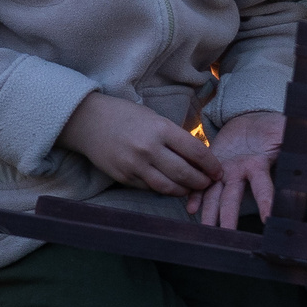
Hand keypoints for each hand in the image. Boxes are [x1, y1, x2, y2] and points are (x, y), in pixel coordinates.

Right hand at [57, 91, 222, 196]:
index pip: (195, 151)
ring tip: (193, 189)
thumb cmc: (125, 115)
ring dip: (185, 190)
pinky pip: (150, 188)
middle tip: (210, 183)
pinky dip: (164, 190)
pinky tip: (172, 188)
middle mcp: (149, 149)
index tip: (218, 171)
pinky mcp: (124, 177)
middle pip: (184, 173)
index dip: (211, 164)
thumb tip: (197, 156)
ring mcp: (135, 165)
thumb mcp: (154, 118)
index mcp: (161, 129)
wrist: (88, 121)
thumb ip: (173, 137)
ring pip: (168, 186)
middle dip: (202, 181)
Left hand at [192, 109, 284, 225]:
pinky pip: (202, 185)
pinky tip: (190, 208)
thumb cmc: (269, 128)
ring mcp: (225, 172)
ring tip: (205, 229)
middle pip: (233, 198)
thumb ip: (294, 136)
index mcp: (258, 166)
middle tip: (227, 235)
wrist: (250, 121)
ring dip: (209, 213)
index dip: (266, 202)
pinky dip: (195, 196)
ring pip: (215, 196)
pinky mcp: (212, 167)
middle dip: (229, 216)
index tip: (268, 219)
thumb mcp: (282, 128)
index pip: (264, 188)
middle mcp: (240, 174)